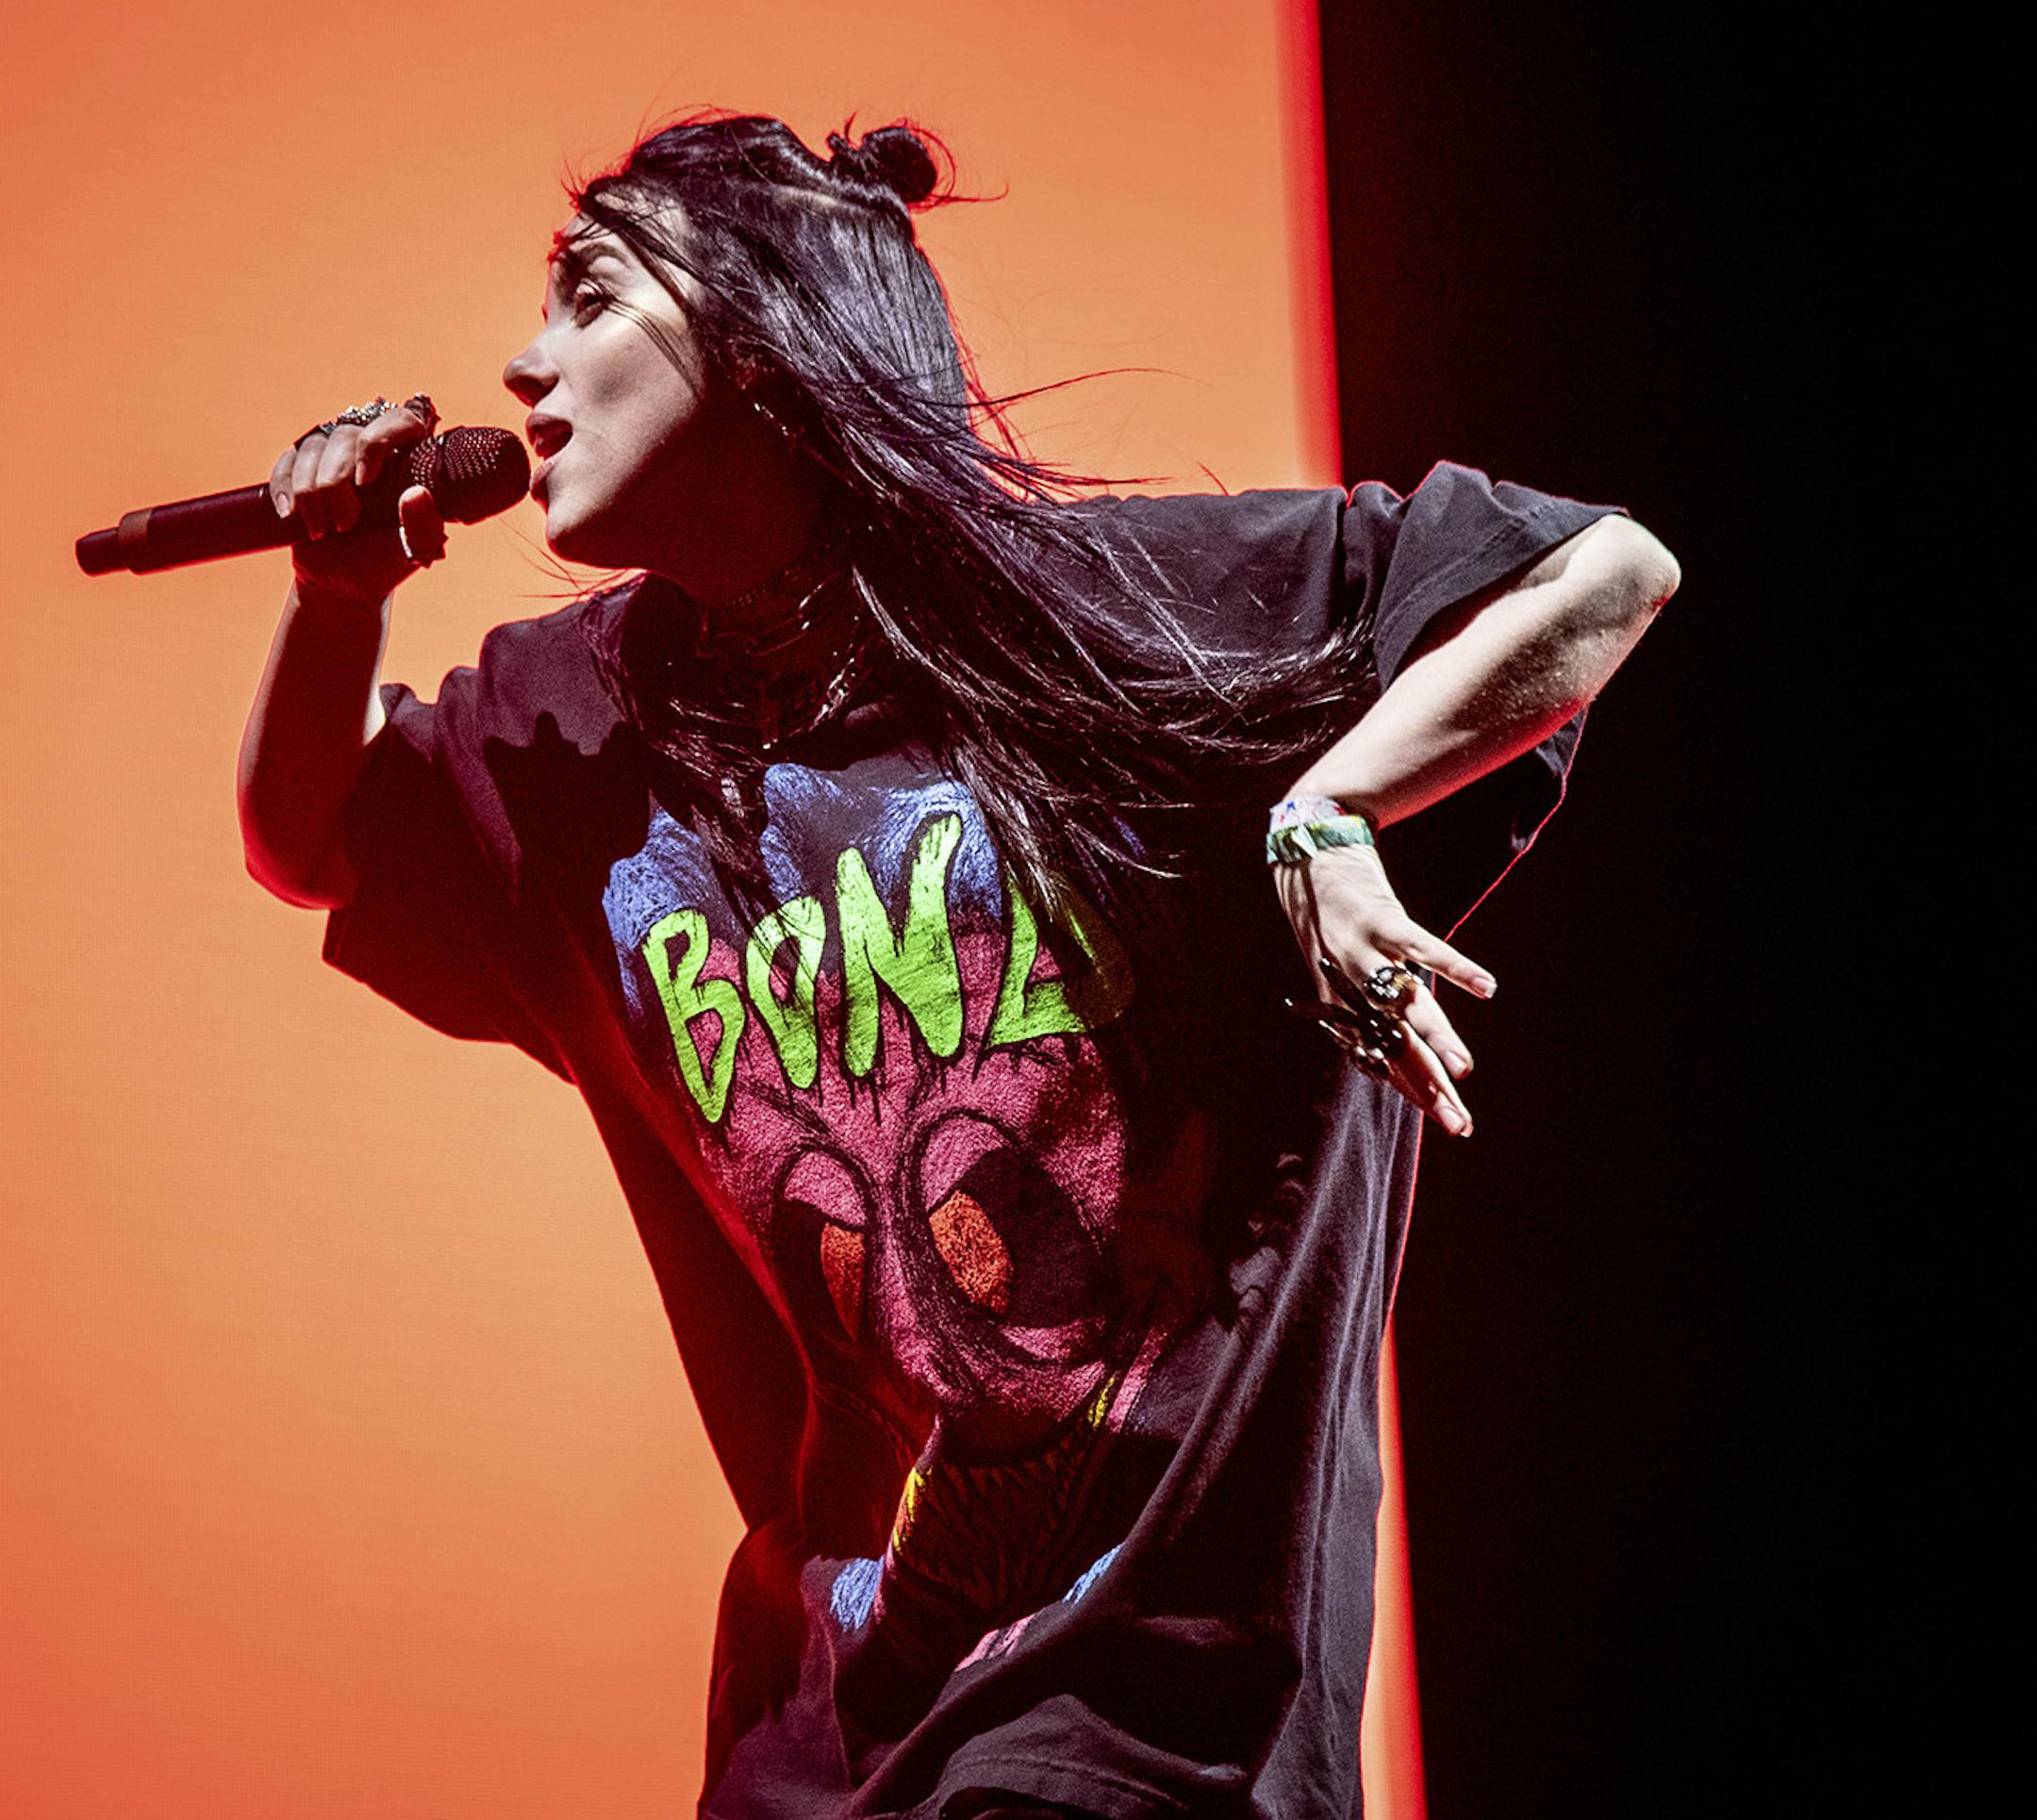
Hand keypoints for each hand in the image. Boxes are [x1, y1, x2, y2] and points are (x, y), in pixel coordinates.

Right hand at [268, 394, 447, 603]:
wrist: (343, 582)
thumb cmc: (384, 562)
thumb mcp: (411, 552)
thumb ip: (423, 526)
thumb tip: (417, 494)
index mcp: (407, 461)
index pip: (401, 422)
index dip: (378, 442)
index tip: (366, 482)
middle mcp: (371, 449)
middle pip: (347, 435)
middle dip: (336, 483)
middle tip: (345, 524)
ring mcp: (334, 456)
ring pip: (313, 446)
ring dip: (311, 492)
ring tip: (322, 530)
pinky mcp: (301, 467)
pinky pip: (286, 461)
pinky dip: (285, 488)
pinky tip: (291, 516)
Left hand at [1271, 840, 1496, 1135]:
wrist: (1305, 852)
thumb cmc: (1326, 912)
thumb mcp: (1333, 962)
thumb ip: (1361, 998)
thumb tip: (1397, 1033)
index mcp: (1340, 1002)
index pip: (1381, 1058)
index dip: (1413, 1089)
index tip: (1446, 1119)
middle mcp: (1349, 984)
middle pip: (1395, 1045)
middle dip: (1429, 1086)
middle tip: (1459, 1124)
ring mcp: (1364, 951)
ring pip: (1405, 1005)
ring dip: (1436, 1037)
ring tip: (1462, 1070)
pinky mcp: (1382, 918)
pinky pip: (1422, 947)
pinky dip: (1455, 965)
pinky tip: (1486, 988)